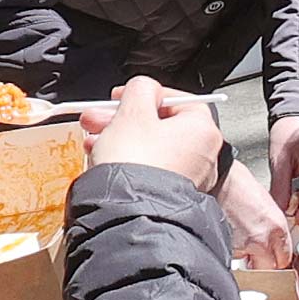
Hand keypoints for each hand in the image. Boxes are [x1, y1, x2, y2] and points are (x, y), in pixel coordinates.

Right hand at [81, 75, 226, 193]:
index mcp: (202, 128)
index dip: (144, 94)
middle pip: (160, 124)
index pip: (176, 99)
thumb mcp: (132, 111)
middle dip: (124, 118)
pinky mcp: (172, 195)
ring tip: (95, 139)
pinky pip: (151, 169)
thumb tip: (144, 87)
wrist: (128, 212)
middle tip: (100, 118)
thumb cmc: (136, 162)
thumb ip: (140, 89)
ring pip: (152, 147)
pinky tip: (105, 158)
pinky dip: (130, 160)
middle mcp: (204, 154)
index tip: (122, 96)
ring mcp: (190, 177)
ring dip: (122, 138)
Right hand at [214, 159, 291, 268]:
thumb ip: (272, 226)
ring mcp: (243, 246)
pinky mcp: (225, 248)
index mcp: (277, 226)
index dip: (278, 259)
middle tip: (256, 254)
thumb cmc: (237, 183)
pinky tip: (228, 235)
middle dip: (263, 264)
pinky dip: (231, 251)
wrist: (216, 179)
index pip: (285, 259)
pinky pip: (232, 259)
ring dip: (245, 258)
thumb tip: (271, 240)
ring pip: (249, 266)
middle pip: (269, 268)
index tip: (273, 258)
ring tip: (238, 238)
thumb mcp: (266, 203)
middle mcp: (263, 240)